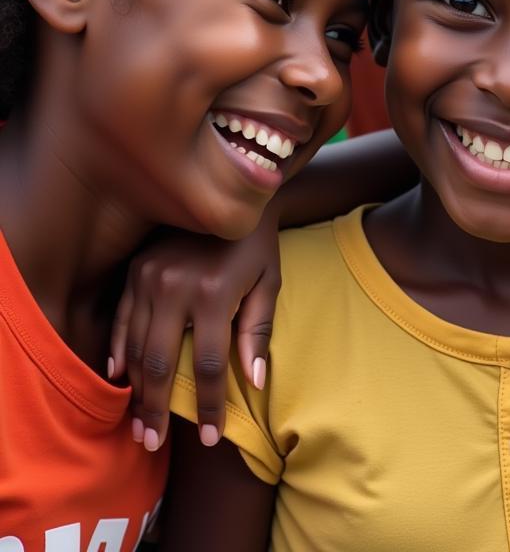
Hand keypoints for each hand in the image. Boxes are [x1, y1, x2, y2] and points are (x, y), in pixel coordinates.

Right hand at [110, 210, 281, 452]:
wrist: (232, 190)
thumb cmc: (257, 242)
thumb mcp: (268, 282)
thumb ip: (258, 332)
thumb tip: (254, 383)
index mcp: (213, 293)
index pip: (208, 365)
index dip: (208, 406)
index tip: (210, 436)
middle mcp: (174, 287)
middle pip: (159, 363)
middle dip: (155, 409)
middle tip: (152, 443)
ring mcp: (149, 277)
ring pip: (133, 346)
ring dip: (134, 388)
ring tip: (136, 423)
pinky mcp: (135, 270)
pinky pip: (119, 319)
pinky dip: (117, 350)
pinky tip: (119, 376)